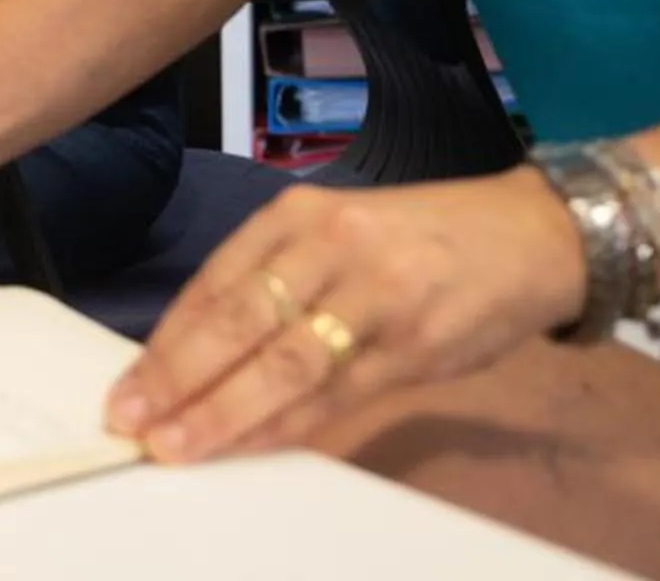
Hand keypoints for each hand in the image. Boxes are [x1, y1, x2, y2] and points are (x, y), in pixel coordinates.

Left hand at [104, 169, 587, 461]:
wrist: (532, 235)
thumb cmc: (423, 237)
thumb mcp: (341, 229)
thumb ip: (279, 280)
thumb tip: (200, 351)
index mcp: (301, 213)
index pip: (216, 282)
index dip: (167, 341)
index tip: (128, 386)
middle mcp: (333, 247)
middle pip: (239, 320)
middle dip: (178, 377)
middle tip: (131, 420)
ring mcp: (375, 296)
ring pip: (284, 363)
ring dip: (224, 412)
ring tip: (176, 444)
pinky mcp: (414, 345)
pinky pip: (337, 394)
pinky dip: (288, 425)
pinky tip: (250, 445)